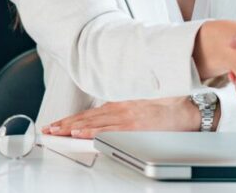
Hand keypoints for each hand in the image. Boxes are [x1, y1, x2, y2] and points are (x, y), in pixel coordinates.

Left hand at [40, 96, 203, 138]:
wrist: (186, 110)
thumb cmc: (166, 109)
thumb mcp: (138, 105)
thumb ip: (122, 109)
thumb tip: (105, 117)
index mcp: (120, 104)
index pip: (90, 113)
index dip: (71, 118)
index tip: (57, 123)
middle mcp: (120, 109)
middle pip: (87, 117)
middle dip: (65, 123)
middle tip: (49, 129)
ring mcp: (126, 118)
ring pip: (93, 122)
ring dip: (72, 127)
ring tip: (56, 131)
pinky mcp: (133, 127)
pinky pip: (108, 130)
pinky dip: (91, 130)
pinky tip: (79, 132)